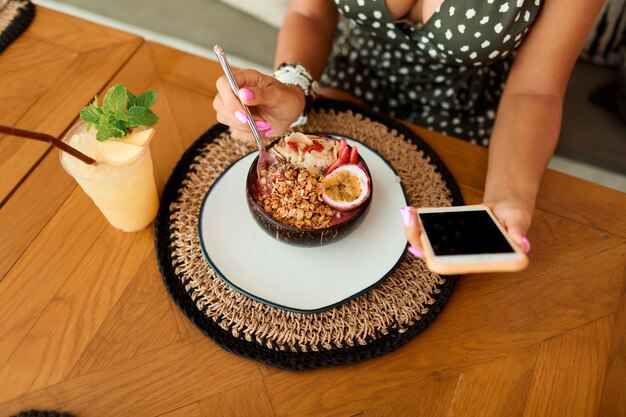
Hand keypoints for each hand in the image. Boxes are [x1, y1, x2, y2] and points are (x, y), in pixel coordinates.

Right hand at [213, 69, 305, 142]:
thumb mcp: (278, 95)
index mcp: (244, 79)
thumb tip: (243, 94)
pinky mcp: (237, 122)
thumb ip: (261, 94)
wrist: (289, 112)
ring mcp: (234, 107)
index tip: (245, 114)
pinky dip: (248, 135)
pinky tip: (261, 130)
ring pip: (224, 118)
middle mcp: (235, 92)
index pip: (223, 83)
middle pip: (219, 103)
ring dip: (244, 127)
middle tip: (260, 122)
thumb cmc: (286, 98)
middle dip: (238, 117)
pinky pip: (235, 132)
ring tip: (265, 125)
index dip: (229, 99)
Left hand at [400, 201, 532, 258]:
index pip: (458, 265)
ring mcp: (452, 245)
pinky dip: (420, 222)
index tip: (426, 251)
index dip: (440, 261)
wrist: (506, 207)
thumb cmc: (513, 218)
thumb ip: (518, 230)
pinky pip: (429, 231)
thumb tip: (522, 242)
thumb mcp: (519, 220)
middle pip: (435, 256)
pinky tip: (411, 211)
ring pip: (427, 245)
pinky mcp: (447, 234)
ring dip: (415, 231)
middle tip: (411, 222)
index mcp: (479, 258)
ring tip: (409, 213)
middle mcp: (462, 255)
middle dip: (420, 242)